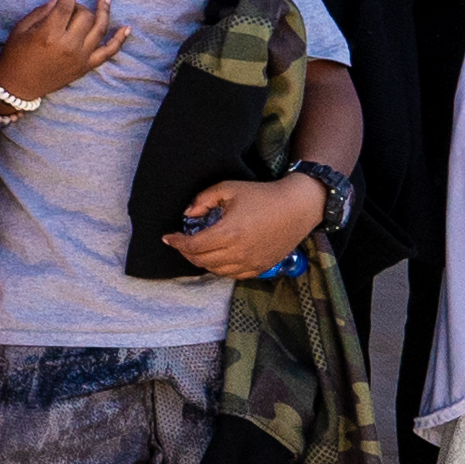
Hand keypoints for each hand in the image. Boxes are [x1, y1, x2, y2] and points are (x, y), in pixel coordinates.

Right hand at [0, 0, 124, 102]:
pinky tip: (127, 28)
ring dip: (104, 12)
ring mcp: (79, 57)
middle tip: (71, 6)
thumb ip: (42, 12)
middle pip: (85, 16)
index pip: (66, 6)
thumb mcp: (21, 28)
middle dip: (80, 5)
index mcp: (48, 34)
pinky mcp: (85, 67)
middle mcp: (67, 46)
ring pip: (99, 29)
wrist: (18, 85)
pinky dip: (119, 40)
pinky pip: (108, 52)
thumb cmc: (15, 54)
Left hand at [169, 169, 327, 281]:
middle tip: (181, 243)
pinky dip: (219, 268)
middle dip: (186, 252)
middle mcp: (238, 252)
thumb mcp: (228, 188)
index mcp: (228, 233)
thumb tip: (187, 215)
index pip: (193, 245)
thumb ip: (203, 200)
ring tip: (197, 249)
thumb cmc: (262, 195)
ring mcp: (250, 263)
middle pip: (201, 261)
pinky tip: (216, 257)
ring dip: (202, 261)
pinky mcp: (260, 268)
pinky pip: (232, 275)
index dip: (176, 242)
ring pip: (215, 270)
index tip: (168, 237)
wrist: (297, 207)